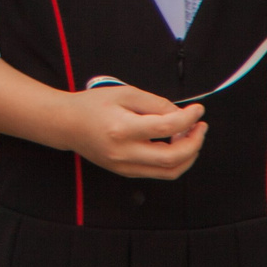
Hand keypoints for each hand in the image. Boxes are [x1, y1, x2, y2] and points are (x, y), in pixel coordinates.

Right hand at [53, 84, 204, 179]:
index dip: (188, 119)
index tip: (198, 110)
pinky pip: (158, 173)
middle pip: (173, 158)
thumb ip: (155, 103)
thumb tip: (181, 116)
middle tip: (200, 127)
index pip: (166, 128)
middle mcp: (125, 153)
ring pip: (169, 172)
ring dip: (188, 156)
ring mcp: (125, 167)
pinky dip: (174, 161)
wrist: (66, 124)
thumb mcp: (125, 93)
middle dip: (194, 143)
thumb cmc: (92, 105)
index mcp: (123, 129)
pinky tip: (174, 145)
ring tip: (190, 137)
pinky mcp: (126, 172)